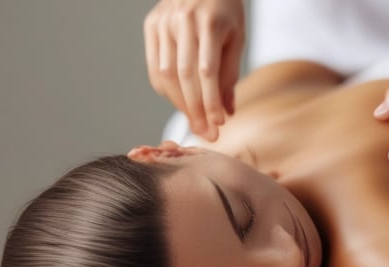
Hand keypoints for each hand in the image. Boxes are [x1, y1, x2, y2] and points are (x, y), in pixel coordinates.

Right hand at [144, 0, 244, 140]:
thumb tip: (226, 113)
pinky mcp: (151, 25)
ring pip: (166, 74)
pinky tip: (180, 102)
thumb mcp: (237, 37)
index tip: (219, 124)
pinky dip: (167, 90)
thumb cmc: (225, 10)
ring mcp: (164, 22)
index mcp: (210, 22)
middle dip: (196, 110)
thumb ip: (230, 74)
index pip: (208, 71)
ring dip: (180, 104)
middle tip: (205, 133)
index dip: (211, 101)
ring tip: (194, 122)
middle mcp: (183, 20)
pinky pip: (155, 67)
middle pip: (185, 76)